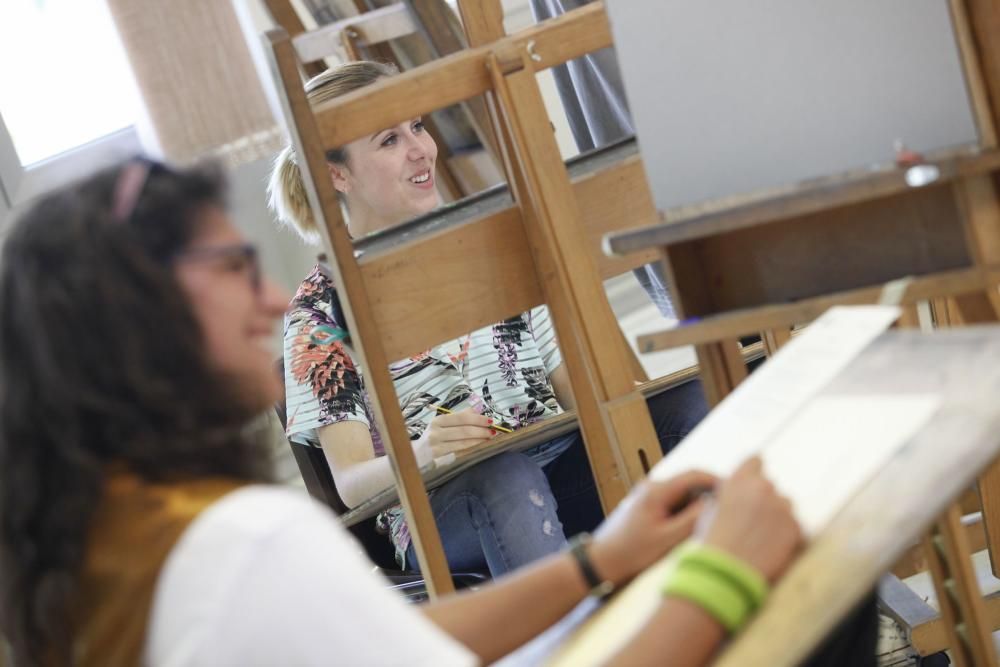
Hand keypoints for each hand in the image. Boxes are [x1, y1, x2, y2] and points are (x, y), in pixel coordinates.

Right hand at [415, 408, 495, 459]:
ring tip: (490, 438)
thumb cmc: (432, 438)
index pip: (461, 418)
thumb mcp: (441, 425)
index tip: (490, 420)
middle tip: (494, 431)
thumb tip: (477, 409)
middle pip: (464, 430)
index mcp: (437, 421)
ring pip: (463, 443)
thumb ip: (458, 418)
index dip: (477, 419)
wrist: (415, 457)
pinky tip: (480, 447)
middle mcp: (436, 433)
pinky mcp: (439, 459)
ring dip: (479, 440)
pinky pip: (460, 453)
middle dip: (481, 430)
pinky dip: (472, 449)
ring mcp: (437, 447)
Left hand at [589, 471, 717, 586]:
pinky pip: (674, 502)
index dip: (717, 481)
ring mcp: (649, 494)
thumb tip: (716, 503)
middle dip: (708, 496)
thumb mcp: (668, 538)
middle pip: (690, 483)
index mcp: (657, 490)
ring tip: (708, 524)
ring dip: (697, 506)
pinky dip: (686, 512)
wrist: (604, 561)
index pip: (695, 474)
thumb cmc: (632, 552)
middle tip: (725, 514)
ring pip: (684, 494)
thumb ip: (693, 519)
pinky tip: (690, 529)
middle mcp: (652, 486)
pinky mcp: (648, 504)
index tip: (734, 494)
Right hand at [698, 457, 801, 581]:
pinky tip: (771, 549)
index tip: (754, 484)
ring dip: (778, 518)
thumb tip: (743, 495)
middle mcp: (762, 487)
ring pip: (785, 507)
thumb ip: (731, 495)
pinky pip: (794, 527)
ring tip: (762, 539)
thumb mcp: (714, 509)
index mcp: (739, 480)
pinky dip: (786, 537)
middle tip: (754, 524)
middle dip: (766, 502)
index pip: (755, 461)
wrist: (726, 571)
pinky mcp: (795, 526)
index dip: (755, 473)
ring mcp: (782, 506)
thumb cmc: (715, 543)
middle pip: (771, 488)